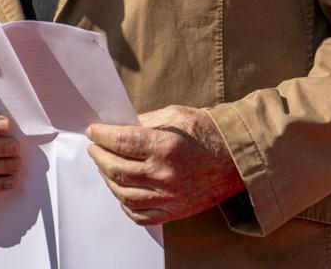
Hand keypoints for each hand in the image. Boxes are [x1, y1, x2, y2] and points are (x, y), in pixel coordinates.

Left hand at [86, 105, 244, 225]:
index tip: (93, 131)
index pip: (121, 142)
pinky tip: (120, 190)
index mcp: (166, 147)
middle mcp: (165, 175)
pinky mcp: (175, 211)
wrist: (237, 159)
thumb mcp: (176, 115)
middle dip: (99, 156)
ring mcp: (170, 197)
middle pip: (117, 169)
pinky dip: (124, 203)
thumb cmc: (208, 133)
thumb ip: (145, 121)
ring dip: (107, 178)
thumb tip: (118, 125)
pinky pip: (140, 215)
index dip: (101, 136)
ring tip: (104, 166)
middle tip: (94, 147)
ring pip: (124, 194)